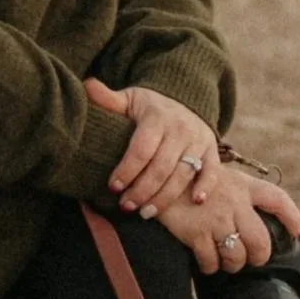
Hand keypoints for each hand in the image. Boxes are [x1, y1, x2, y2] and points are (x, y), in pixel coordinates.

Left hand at [84, 78, 219, 212]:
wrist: (186, 100)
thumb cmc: (149, 106)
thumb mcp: (130, 99)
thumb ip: (109, 99)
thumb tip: (87, 85)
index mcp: (157, 117)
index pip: (141, 148)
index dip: (127, 170)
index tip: (113, 187)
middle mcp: (180, 129)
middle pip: (161, 166)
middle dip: (142, 190)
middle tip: (125, 206)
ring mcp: (198, 140)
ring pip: (183, 174)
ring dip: (164, 197)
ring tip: (145, 213)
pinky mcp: (211, 150)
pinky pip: (212, 171)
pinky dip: (205, 186)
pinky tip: (195, 202)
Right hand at [155, 163, 299, 275]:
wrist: (156, 175)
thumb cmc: (188, 178)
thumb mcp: (219, 174)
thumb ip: (237, 193)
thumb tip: (251, 216)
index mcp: (243, 186)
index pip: (277, 200)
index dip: (292, 217)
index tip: (298, 232)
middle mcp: (234, 203)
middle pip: (261, 241)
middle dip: (259, 256)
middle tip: (252, 259)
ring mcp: (215, 219)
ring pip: (237, 256)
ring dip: (234, 264)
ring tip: (227, 262)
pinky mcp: (196, 232)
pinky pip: (211, 261)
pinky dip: (210, 266)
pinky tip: (206, 262)